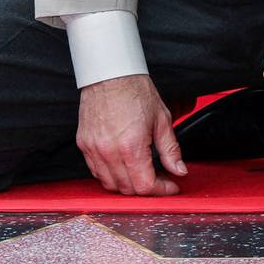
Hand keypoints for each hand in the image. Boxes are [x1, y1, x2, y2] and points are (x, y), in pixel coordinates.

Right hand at [76, 75, 185, 196]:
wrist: (110, 73)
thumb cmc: (135, 91)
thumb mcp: (162, 120)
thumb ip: (171, 150)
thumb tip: (179, 171)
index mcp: (132, 147)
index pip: (145, 186)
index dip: (161, 190)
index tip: (170, 186)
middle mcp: (110, 151)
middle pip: (128, 189)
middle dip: (146, 188)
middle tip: (159, 178)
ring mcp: (94, 149)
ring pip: (110, 184)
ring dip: (127, 185)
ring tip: (140, 172)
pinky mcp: (84, 144)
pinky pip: (95, 171)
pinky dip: (109, 175)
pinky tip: (121, 165)